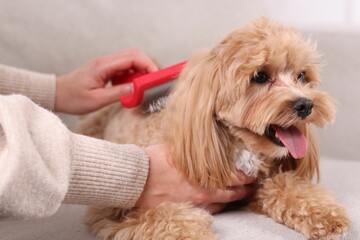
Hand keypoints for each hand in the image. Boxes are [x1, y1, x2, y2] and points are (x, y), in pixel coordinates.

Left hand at [55, 49, 157, 113]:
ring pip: (129, 60)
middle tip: (153, 79)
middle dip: (147, 65)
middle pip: (133, 54)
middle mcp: (105, 61)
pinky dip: (131, 75)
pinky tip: (130, 87)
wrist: (57, 94)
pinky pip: (123, 68)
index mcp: (103, 66)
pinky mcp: (105, 69)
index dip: (147, 65)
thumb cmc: (73, 98)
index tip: (155, 76)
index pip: (132, 58)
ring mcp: (105, 64)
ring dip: (139, 71)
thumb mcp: (97, 100)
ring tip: (142, 85)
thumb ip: (118, 93)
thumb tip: (137, 88)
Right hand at [136, 144, 254, 213]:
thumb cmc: (154, 161)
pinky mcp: (185, 209)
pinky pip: (207, 211)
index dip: (247, 177)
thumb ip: (195, 150)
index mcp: (204, 176)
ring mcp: (194, 203)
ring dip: (231, 200)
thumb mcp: (178, 149)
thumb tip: (204, 145)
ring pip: (221, 205)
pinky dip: (216, 206)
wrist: (137, 179)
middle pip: (232, 195)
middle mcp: (203, 193)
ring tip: (237, 195)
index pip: (235, 178)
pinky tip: (217, 202)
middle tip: (250, 187)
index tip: (252, 174)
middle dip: (244, 191)